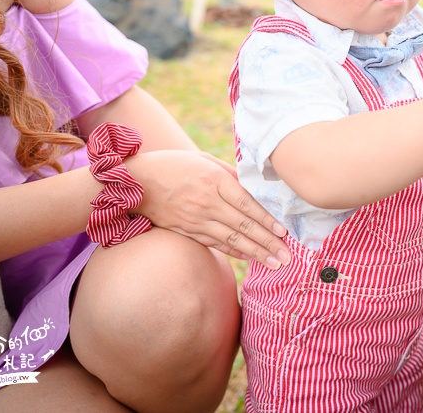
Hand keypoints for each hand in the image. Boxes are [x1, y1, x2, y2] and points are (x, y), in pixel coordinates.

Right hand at [126, 150, 289, 268]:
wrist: (135, 180)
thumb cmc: (173, 164)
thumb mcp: (204, 160)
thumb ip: (229, 173)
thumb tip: (253, 186)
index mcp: (215, 180)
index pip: (247, 204)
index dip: (267, 220)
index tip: (284, 232)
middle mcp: (207, 202)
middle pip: (244, 225)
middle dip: (268, 242)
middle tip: (287, 256)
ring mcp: (196, 219)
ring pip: (231, 239)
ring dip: (255, 253)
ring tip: (274, 263)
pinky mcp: (186, 230)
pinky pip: (215, 243)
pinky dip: (234, 251)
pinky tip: (249, 257)